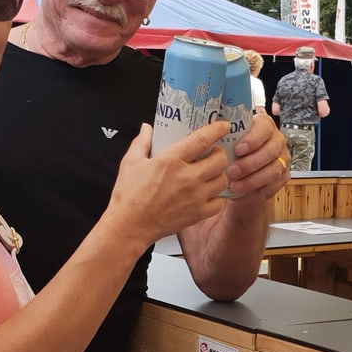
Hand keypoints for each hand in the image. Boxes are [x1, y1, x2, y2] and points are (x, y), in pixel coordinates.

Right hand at [102, 121, 229, 248]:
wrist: (129, 226)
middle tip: (213, 154)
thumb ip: (142, 142)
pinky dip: (216, 197)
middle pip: (220, 160)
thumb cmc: (128, 196)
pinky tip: (207, 194)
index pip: (202, 139)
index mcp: (171, 160)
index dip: (217, 129)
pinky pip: (219, 202)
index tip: (222, 126)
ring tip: (210, 174)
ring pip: (222, 180)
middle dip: (219, 153)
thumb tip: (147, 129)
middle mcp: (187, 177)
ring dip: (219, 174)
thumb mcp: (130, 162)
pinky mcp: (197, 213)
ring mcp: (195, 196)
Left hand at [224, 114, 289, 200]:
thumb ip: (222, 136)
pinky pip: (274, 185)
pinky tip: (243, 191)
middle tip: (232, 171)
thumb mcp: (225, 143)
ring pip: (274, 169)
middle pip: (270, 150)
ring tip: (235, 184)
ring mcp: (282, 159)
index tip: (238, 149)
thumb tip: (206, 132)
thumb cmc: (230, 155)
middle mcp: (276, 140)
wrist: (237, 177)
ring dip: (253, 179)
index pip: (264, 127)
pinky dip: (257, 189)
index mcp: (263, 125)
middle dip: (250, 163)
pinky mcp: (283, 177)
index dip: (253, 138)